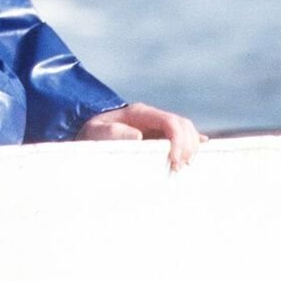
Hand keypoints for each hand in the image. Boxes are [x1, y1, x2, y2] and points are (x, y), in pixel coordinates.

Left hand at [77, 102, 206, 171]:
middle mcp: (151, 117)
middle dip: (187, 145)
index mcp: (139, 113)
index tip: (174, 161)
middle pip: (183, 125)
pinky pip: (180, 137)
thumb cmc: (90, 134)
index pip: (170, 121)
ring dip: (190, 147)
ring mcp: (156, 125)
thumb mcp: (96, 132)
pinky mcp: (157, 136)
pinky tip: (194, 155)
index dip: (178, 140)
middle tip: (179, 168)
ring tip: (183, 166)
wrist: (85, 135)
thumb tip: (138, 137)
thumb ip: (113, 133)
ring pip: (185, 130)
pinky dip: (190, 145)